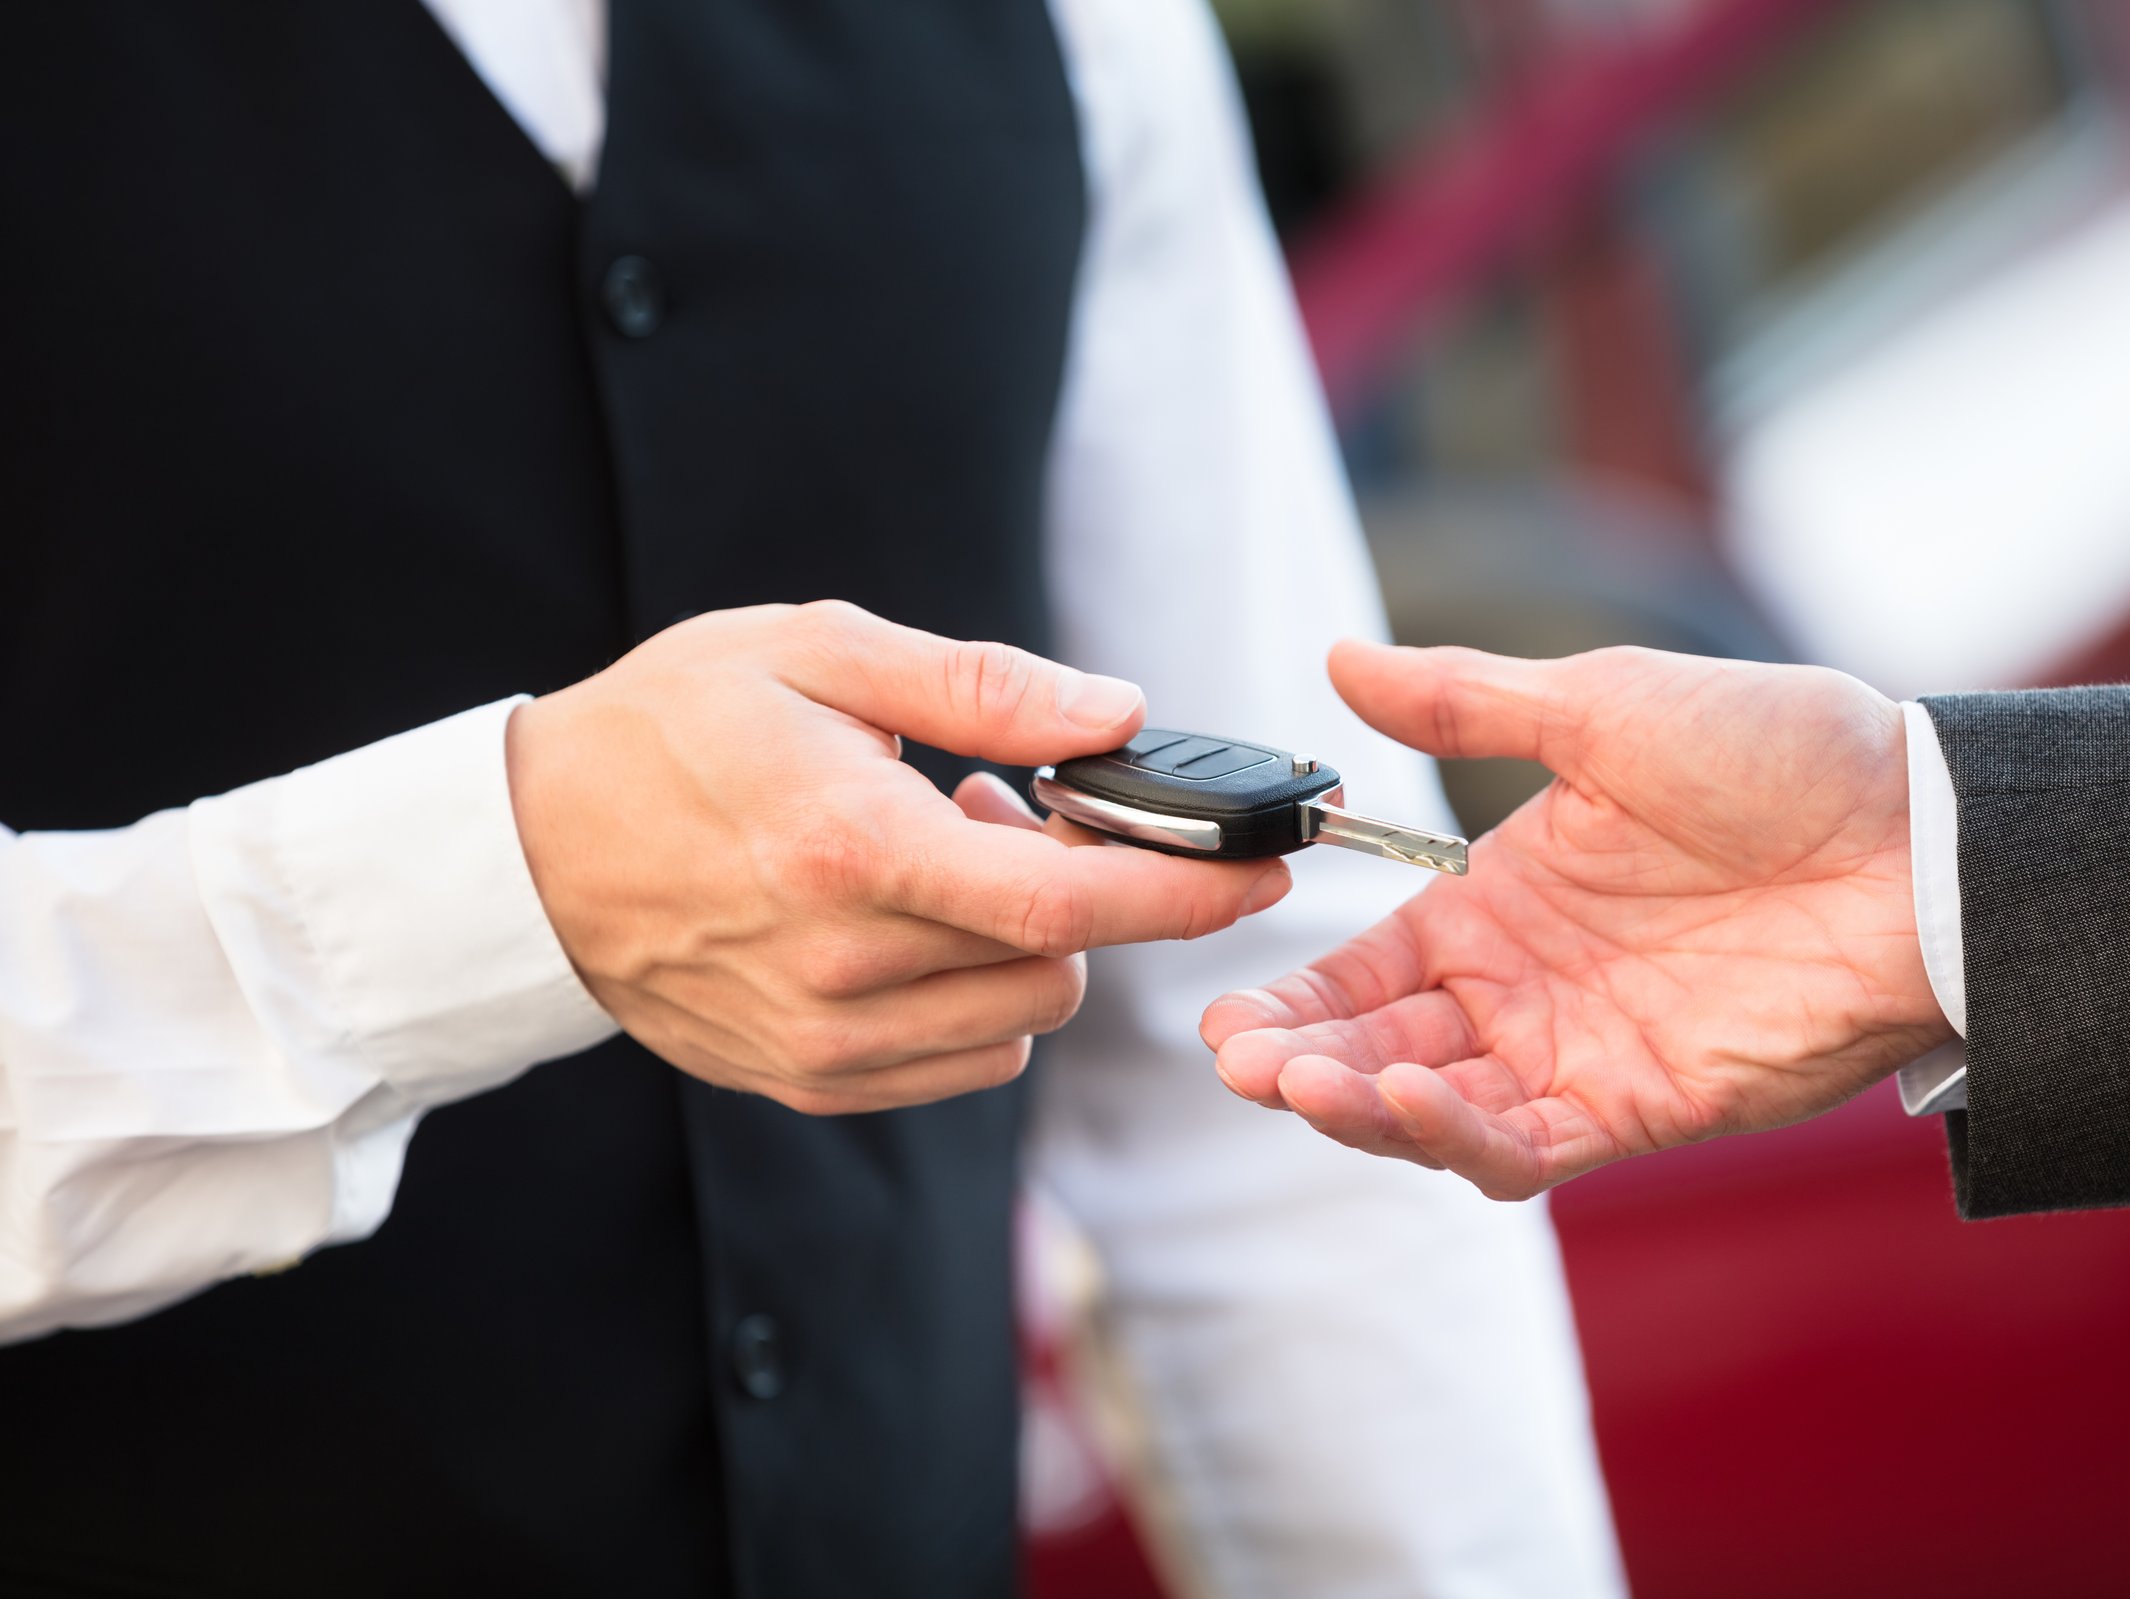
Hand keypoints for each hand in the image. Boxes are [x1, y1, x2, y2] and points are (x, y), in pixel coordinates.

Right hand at [509, 601, 1288, 1113]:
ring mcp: (822, 1039)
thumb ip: (980, 687)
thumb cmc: (668, 730)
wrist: (526, 854)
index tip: (1267, 866)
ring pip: (1022, 1015)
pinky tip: (908, 925)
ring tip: (939, 859)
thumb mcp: (815, 654)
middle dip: (1084, 886)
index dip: (1188, 889)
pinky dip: (977, 994)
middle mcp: (843, 966)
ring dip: (1026, 941)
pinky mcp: (808, 1079)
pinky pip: (964, 1059)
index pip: (1068, 899)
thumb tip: (1119, 712)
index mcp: (852, 849)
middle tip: (1009, 806)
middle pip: (1061, 961)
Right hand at [1203, 640, 1951, 1198]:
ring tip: (1299, 1080)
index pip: (1364, 968)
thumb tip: (1338, 659)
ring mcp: (1578, 1054)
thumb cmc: (1780, 754)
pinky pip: (1526, 1147)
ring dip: (1358, 1104)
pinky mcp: (1642, 1108)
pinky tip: (1407, 1094)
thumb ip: (1466, 705)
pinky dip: (1456, 1133)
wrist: (1922, 835)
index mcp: (1501, 903)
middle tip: (1238, 1056)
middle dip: (1298, 1059)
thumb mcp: (1603, 707)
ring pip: (1434, 1110)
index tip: (1221, 1007)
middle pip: (1378, 1046)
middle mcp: (1525, 990)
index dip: (1290, 994)